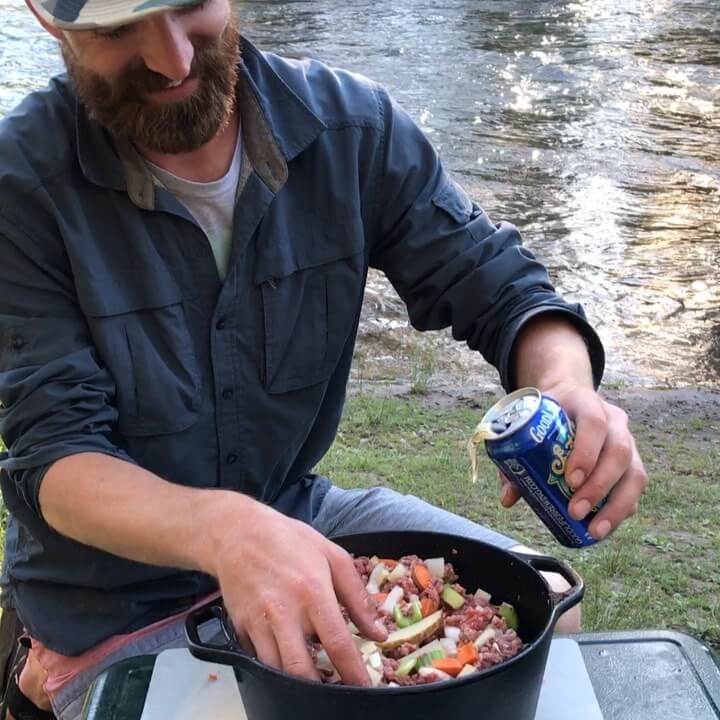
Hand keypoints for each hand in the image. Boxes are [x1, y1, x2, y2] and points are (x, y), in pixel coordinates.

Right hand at [207, 496, 386, 684]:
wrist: (238, 533)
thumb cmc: (291, 541)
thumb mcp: (332, 557)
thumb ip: (358, 597)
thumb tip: (378, 633)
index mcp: (313, 591)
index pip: (337, 643)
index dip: (353, 672)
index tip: (364, 687)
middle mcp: (284, 611)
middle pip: (301, 670)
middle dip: (318, 689)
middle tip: (334, 689)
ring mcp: (258, 621)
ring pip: (277, 670)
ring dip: (296, 680)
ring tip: (312, 676)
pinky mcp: (239, 627)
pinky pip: (258, 659)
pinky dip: (273, 664)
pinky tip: (286, 657)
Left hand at [500, 383, 647, 539]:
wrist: (570, 398)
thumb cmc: (548, 416)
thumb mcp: (531, 425)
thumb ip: (517, 457)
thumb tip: (507, 498)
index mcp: (585, 403)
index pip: (594, 423)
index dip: (586, 452)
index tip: (570, 480)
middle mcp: (614, 420)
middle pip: (618, 451)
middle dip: (598, 486)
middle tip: (575, 510)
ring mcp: (628, 440)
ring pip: (635, 473)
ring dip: (616, 505)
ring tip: (594, 529)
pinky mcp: (634, 461)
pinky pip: (635, 488)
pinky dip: (621, 509)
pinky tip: (603, 526)